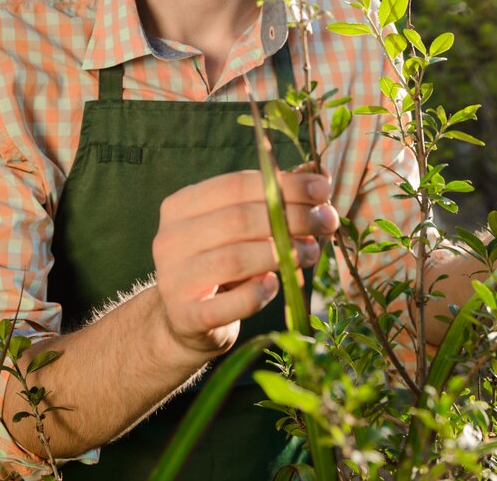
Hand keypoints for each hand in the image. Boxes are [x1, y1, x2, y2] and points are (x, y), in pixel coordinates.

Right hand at [152, 168, 337, 356]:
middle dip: (291, 217)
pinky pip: (228, 304)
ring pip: (234, 258)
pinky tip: (275, 284)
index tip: (322, 190)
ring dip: (282, 253)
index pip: (236, 185)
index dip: (284, 185)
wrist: (186, 321)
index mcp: (181, 205)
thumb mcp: (242, 229)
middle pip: (238, 219)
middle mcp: (170, 238)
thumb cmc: (221, 264)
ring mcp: (173, 279)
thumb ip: (276, 201)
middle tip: (326, 221)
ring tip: (311, 252)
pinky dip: (257, 294)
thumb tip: (319, 175)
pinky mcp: (186, 316)